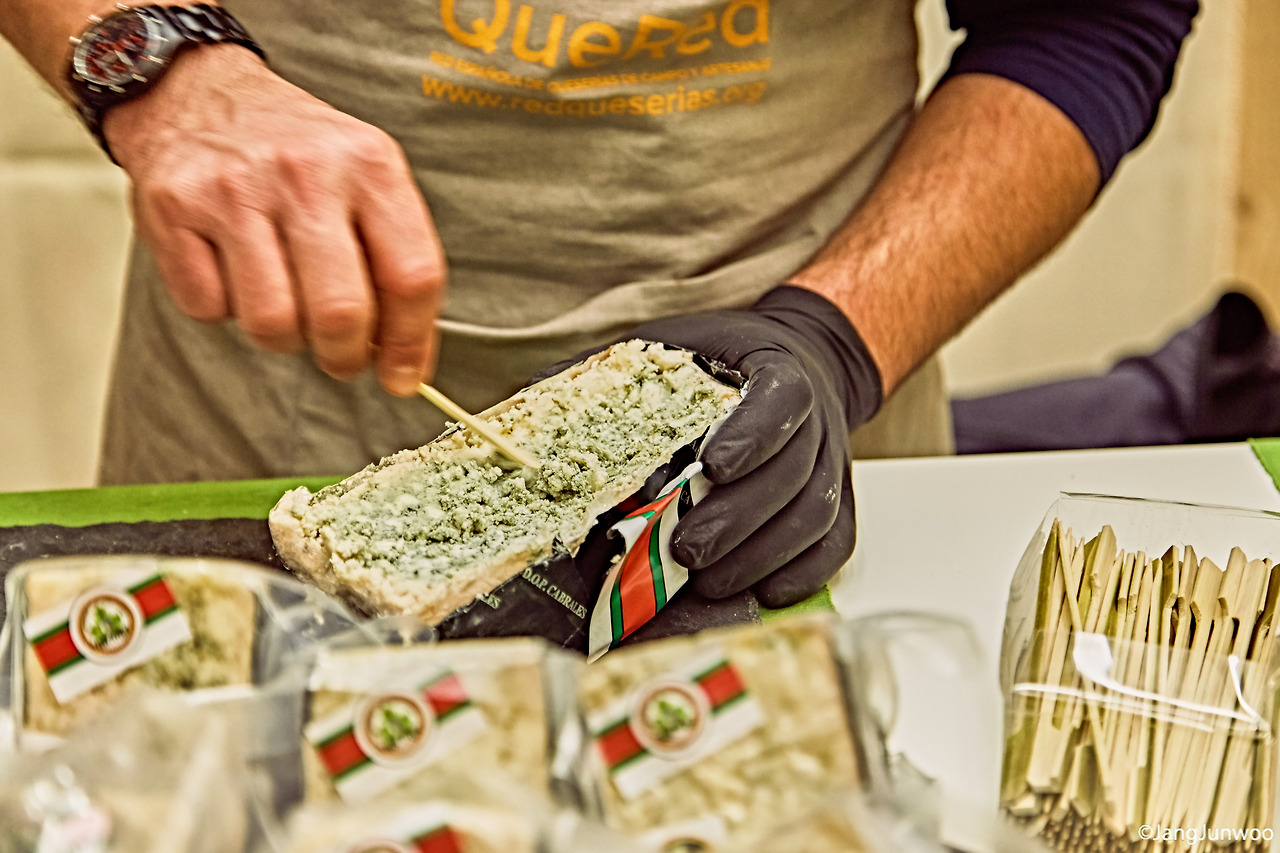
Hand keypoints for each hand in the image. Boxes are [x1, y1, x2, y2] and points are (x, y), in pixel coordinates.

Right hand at [102, 45, 445, 395]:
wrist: (199, 92)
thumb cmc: (298, 155)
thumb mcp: (366, 179)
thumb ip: (394, 260)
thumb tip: (406, 360)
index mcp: (370, 164)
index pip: (412, 276)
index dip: (411, 343)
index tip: (403, 377)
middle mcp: (306, 172)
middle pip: (341, 313)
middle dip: (344, 357)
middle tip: (341, 357)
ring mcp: (235, 189)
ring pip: (273, 323)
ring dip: (283, 337)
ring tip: (285, 306)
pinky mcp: (174, 208)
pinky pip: (209, 308)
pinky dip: (223, 308)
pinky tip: (231, 271)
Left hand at [626, 286, 881, 606]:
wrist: (801, 360)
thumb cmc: (724, 361)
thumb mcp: (672, 345)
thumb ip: (615, 374)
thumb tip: (536, 403)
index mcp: (777, 370)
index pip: (781, 400)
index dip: (753, 436)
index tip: (714, 466)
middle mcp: (816, 419)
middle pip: (793, 473)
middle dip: (739, 518)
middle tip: (687, 549)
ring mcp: (832, 463)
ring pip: (815, 516)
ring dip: (763, 555)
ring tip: (709, 581)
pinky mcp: (839, 501)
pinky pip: (836, 544)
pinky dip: (803, 573)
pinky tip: (764, 592)